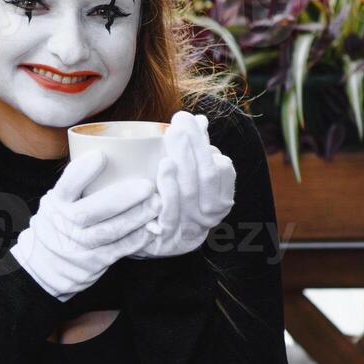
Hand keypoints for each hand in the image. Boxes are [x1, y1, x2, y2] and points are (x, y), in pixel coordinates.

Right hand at [11, 149, 160, 300]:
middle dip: (121, 198)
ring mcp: (79, 246)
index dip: (82, 171)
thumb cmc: (59, 224)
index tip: (101, 155)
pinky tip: (152, 226)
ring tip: (157, 203)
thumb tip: (109, 152)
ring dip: (136, 217)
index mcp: (56, 204)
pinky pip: (120, 249)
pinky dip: (138, 238)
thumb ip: (75, 185)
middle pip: (90, 211)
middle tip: (147, 185)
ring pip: (110, 231)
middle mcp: (65, 225)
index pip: (66, 186)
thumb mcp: (57, 202)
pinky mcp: (94, 262)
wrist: (45, 266)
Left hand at [131, 110, 235, 259]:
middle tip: (181, 120)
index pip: (222, 169)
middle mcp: (210, 217)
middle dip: (195, 146)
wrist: (141, 243)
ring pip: (191, 192)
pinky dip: (169, 188)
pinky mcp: (167, 241)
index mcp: (220, 199)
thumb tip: (199, 120)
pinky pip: (171, 212)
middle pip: (207, 177)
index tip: (192, 120)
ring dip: (184, 162)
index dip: (207, 145)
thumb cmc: (164, 204)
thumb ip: (192, 154)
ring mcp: (190, 230)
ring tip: (173, 137)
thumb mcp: (182, 179)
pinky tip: (164, 168)